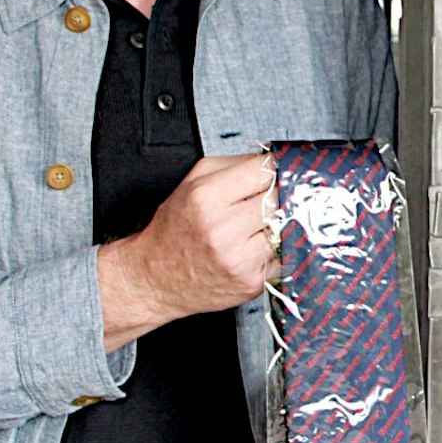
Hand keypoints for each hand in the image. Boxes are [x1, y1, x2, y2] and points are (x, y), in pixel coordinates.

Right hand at [97, 153, 279, 349]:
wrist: (154, 279)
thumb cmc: (174, 230)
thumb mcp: (192, 183)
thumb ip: (233, 164)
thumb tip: (271, 160)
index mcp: (206, 197)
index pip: (263, 171)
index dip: (275, 169)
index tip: (277, 172)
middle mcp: (222, 229)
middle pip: (279, 199)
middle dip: (280, 196)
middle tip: (272, 199)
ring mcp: (239, 259)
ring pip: (287, 228)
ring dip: (282, 224)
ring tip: (263, 224)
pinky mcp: (252, 283)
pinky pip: (285, 257)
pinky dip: (280, 250)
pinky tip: (261, 247)